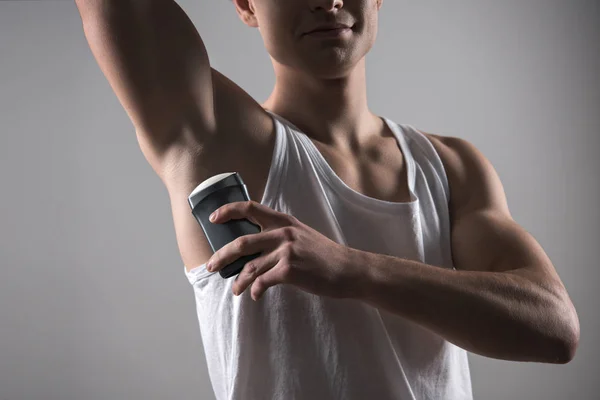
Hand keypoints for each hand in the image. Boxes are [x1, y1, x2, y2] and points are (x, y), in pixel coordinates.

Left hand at [206, 201, 356, 300]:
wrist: (348, 270)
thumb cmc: (324, 255)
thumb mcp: (302, 234)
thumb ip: (280, 235)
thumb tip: (254, 246)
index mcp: (284, 221)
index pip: (250, 208)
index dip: (228, 211)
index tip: (213, 219)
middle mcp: (283, 233)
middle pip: (241, 242)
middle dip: (221, 256)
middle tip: (210, 267)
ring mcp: (286, 251)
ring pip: (250, 267)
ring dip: (239, 282)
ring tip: (236, 290)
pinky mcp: (290, 271)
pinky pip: (262, 282)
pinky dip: (255, 291)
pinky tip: (256, 296)